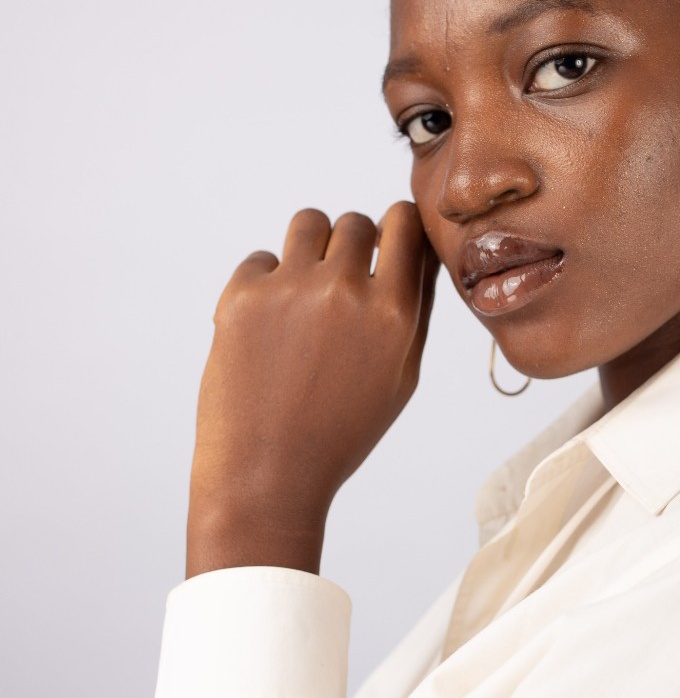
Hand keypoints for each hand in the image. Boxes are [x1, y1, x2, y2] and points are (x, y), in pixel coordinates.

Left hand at [186, 202, 436, 576]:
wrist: (266, 475)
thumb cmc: (341, 432)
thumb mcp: (401, 377)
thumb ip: (416, 309)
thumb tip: (419, 253)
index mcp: (393, 312)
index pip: (404, 222)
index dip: (397, 226)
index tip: (388, 240)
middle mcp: (344, 290)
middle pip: (355, 222)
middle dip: (354, 244)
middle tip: (341, 282)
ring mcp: (290, 289)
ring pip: (308, 223)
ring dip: (312, 247)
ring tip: (304, 289)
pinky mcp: (242, 296)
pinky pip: (261, 258)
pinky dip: (267, 282)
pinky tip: (269, 324)